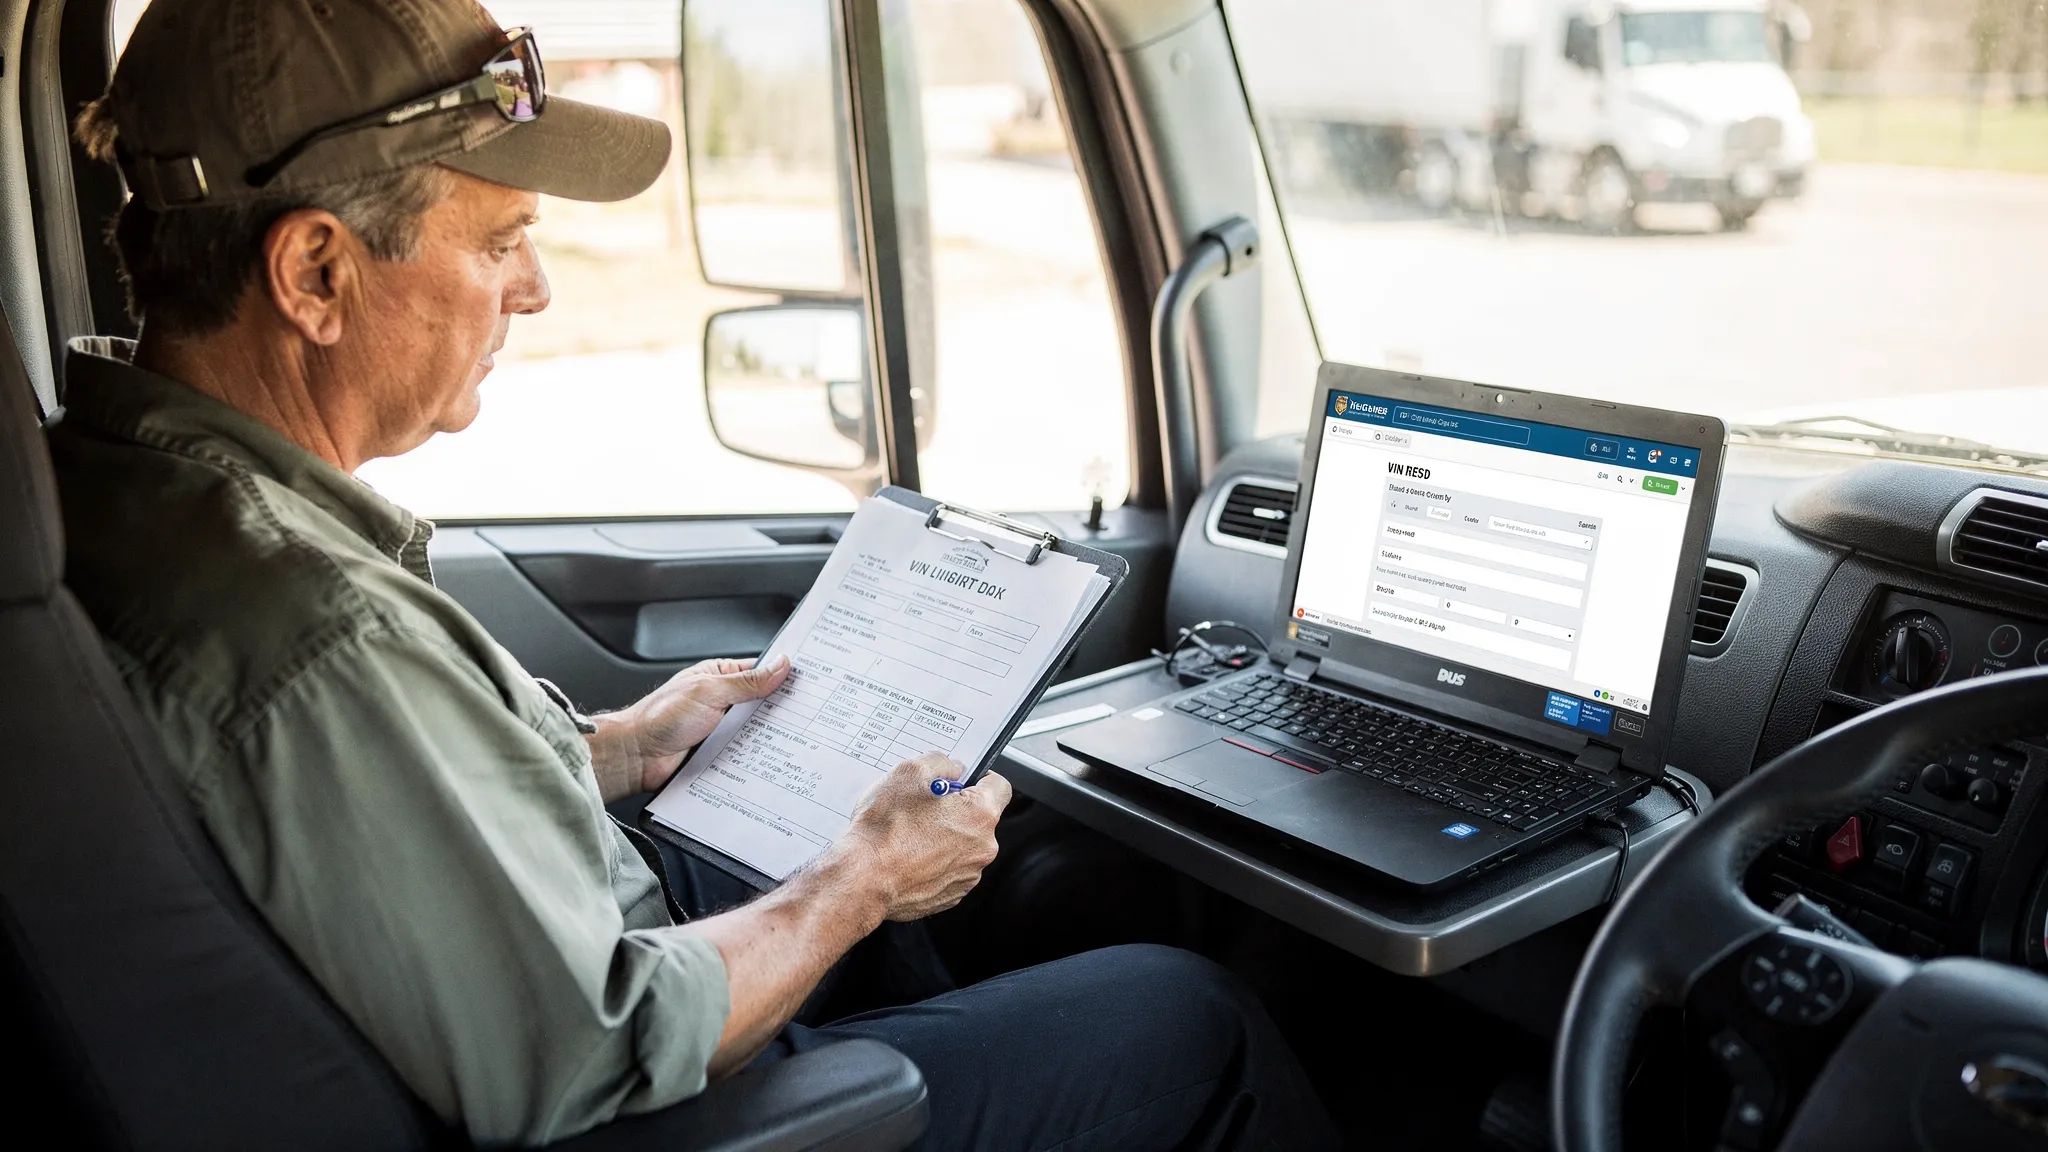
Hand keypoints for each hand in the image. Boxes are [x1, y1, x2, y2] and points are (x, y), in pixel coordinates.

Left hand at [610, 655, 791, 793]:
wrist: (636, 757)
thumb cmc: (659, 718)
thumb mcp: (709, 692)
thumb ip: (747, 682)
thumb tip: (779, 666)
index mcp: (719, 677)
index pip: (761, 671)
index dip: (784, 675)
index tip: (809, 681)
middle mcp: (723, 702)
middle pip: (763, 703)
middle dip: (781, 709)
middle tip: (806, 713)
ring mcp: (722, 729)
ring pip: (758, 731)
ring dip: (769, 736)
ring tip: (790, 738)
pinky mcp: (721, 754)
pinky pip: (746, 754)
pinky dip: (757, 757)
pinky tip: (770, 759)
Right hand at [831, 753, 1011, 921]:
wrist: (862, 879)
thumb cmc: (884, 830)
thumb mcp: (909, 773)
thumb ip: (940, 762)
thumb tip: (951, 767)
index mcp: (980, 815)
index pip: (999, 786)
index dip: (979, 778)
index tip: (961, 779)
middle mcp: (982, 848)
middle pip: (978, 818)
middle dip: (955, 809)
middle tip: (923, 805)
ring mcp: (967, 875)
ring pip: (962, 845)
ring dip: (944, 836)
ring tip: (909, 832)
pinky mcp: (950, 895)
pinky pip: (948, 869)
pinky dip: (933, 861)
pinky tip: (908, 855)